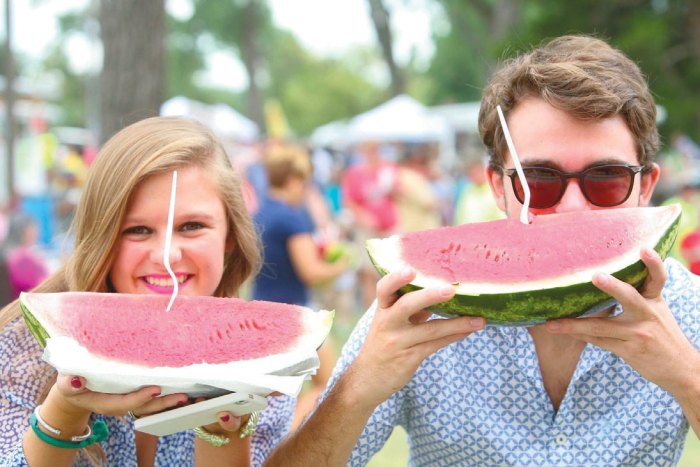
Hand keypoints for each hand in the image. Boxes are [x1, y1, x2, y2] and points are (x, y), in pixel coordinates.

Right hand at [52, 374, 186, 418]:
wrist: (76, 388)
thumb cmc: (73, 383)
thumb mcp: (67, 383)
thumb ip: (69, 384)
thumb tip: (76, 381)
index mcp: (105, 402)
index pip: (125, 403)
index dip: (140, 398)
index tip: (155, 390)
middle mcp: (120, 403)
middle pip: (144, 408)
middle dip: (162, 404)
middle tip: (181, 397)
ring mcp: (129, 400)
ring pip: (151, 406)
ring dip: (169, 402)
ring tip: (188, 396)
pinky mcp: (136, 394)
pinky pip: (154, 399)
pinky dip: (168, 396)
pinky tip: (184, 389)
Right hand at [348, 267, 484, 409]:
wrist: (367, 379)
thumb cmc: (383, 343)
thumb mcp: (389, 321)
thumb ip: (410, 306)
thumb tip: (439, 290)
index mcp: (382, 310)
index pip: (384, 289)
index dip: (395, 278)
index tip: (411, 269)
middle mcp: (387, 323)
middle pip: (407, 305)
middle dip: (429, 296)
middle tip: (450, 289)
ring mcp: (398, 342)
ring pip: (430, 329)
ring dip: (457, 323)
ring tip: (479, 319)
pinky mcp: (409, 358)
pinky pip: (436, 344)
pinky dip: (454, 335)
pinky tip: (469, 330)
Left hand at [545, 248, 699, 394]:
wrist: (682, 370)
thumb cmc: (663, 335)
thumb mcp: (657, 311)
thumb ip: (638, 296)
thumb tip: (605, 278)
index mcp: (655, 300)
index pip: (658, 278)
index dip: (653, 263)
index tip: (644, 249)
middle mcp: (648, 315)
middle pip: (629, 297)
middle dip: (612, 287)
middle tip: (595, 276)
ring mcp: (638, 334)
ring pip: (601, 326)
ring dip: (573, 325)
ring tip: (552, 323)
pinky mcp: (630, 351)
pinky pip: (599, 341)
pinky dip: (580, 335)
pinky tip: (563, 331)